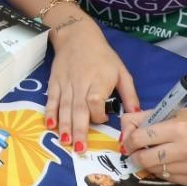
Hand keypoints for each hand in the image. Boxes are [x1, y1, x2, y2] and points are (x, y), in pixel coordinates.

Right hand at [44, 17, 138, 153]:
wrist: (77, 36)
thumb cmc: (102, 56)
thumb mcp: (122, 72)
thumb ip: (129, 95)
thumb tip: (136, 115)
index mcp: (98, 81)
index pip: (95, 102)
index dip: (98, 115)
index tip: (104, 121)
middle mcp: (80, 84)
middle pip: (78, 109)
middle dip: (78, 130)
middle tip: (79, 149)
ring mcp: (65, 84)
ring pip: (64, 108)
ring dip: (64, 126)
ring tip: (64, 142)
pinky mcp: (54, 83)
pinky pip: (52, 100)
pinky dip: (50, 112)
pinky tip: (50, 125)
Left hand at [120, 104, 186, 185]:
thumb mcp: (171, 111)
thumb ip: (144, 118)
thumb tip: (124, 130)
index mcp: (178, 128)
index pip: (141, 138)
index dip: (129, 141)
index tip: (129, 141)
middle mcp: (186, 149)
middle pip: (145, 158)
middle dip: (135, 155)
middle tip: (135, 151)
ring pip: (156, 171)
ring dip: (149, 164)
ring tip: (152, 155)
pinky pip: (170, 179)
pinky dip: (163, 172)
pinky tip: (167, 162)